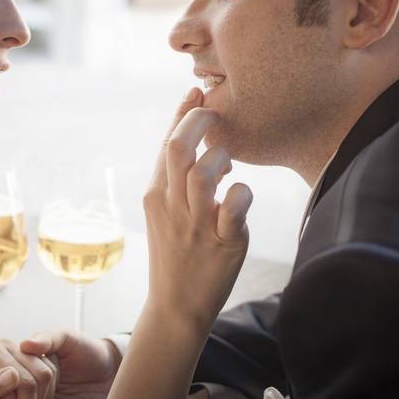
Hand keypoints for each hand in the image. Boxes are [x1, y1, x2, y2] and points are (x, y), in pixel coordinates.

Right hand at [143, 88, 251, 330]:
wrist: (177, 306)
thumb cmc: (176, 252)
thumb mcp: (164, 213)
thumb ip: (174, 178)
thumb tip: (189, 135)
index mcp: (155, 195)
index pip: (166, 142)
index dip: (183, 113)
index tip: (197, 93)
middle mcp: (172, 207)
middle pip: (180, 149)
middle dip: (200, 122)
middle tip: (217, 116)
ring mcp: (196, 225)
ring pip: (204, 173)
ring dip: (221, 159)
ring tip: (228, 167)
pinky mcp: (223, 243)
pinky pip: (235, 205)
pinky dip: (242, 193)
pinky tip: (241, 197)